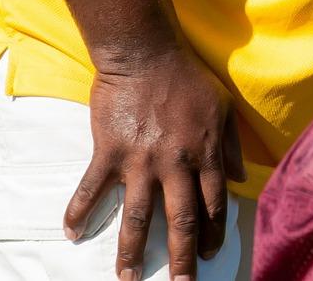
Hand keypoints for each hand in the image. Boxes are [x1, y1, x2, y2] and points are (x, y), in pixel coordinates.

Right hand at [66, 44, 244, 280]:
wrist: (146, 53)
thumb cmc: (188, 78)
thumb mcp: (223, 108)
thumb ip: (232, 146)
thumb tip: (240, 178)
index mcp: (206, 153)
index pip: (213, 204)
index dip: (213, 232)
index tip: (211, 254)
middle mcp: (176, 163)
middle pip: (180, 220)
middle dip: (181, 257)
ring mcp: (141, 160)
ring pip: (138, 216)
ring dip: (131, 251)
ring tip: (128, 278)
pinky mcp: (109, 152)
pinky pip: (91, 189)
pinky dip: (79, 212)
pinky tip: (72, 234)